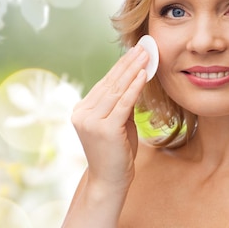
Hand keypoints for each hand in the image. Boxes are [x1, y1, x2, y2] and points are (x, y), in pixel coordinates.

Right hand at [71, 45, 148, 192]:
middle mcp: (82, 113)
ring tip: (146, 55)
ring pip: (116, 90)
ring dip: (133, 70)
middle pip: (110, 83)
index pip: (105, 84)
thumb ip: (121, 103)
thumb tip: (135, 79)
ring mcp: (91, 121)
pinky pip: (123, 103)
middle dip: (128, 63)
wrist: (109, 182)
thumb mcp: (118, 123)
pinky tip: (143, 74)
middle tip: (142, 46)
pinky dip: (134, 87)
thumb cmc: (116, 153)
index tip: (134, 51)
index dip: (120, 66)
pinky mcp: (104, 128)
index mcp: (82, 110)